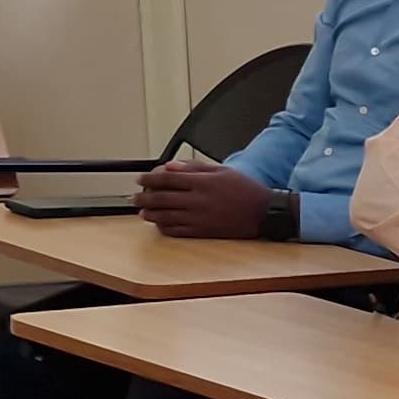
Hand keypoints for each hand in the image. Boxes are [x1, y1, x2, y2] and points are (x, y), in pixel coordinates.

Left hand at [135, 160, 271, 239]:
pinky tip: (159, 225)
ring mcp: (199, 218)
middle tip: (134, 198)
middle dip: (144, 197)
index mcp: (202, 182)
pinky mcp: (203, 232)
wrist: (263, 212)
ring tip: (142, 212)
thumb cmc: (245, 190)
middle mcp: (198, 200)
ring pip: (166, 216)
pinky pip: (177, 231)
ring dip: (150, 214)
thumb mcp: (222, 170)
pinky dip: (164, 228)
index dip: (150, 178)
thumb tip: (171, 166)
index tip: (140, 179)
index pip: (168, 178)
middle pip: (162, 198)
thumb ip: (195, 167)